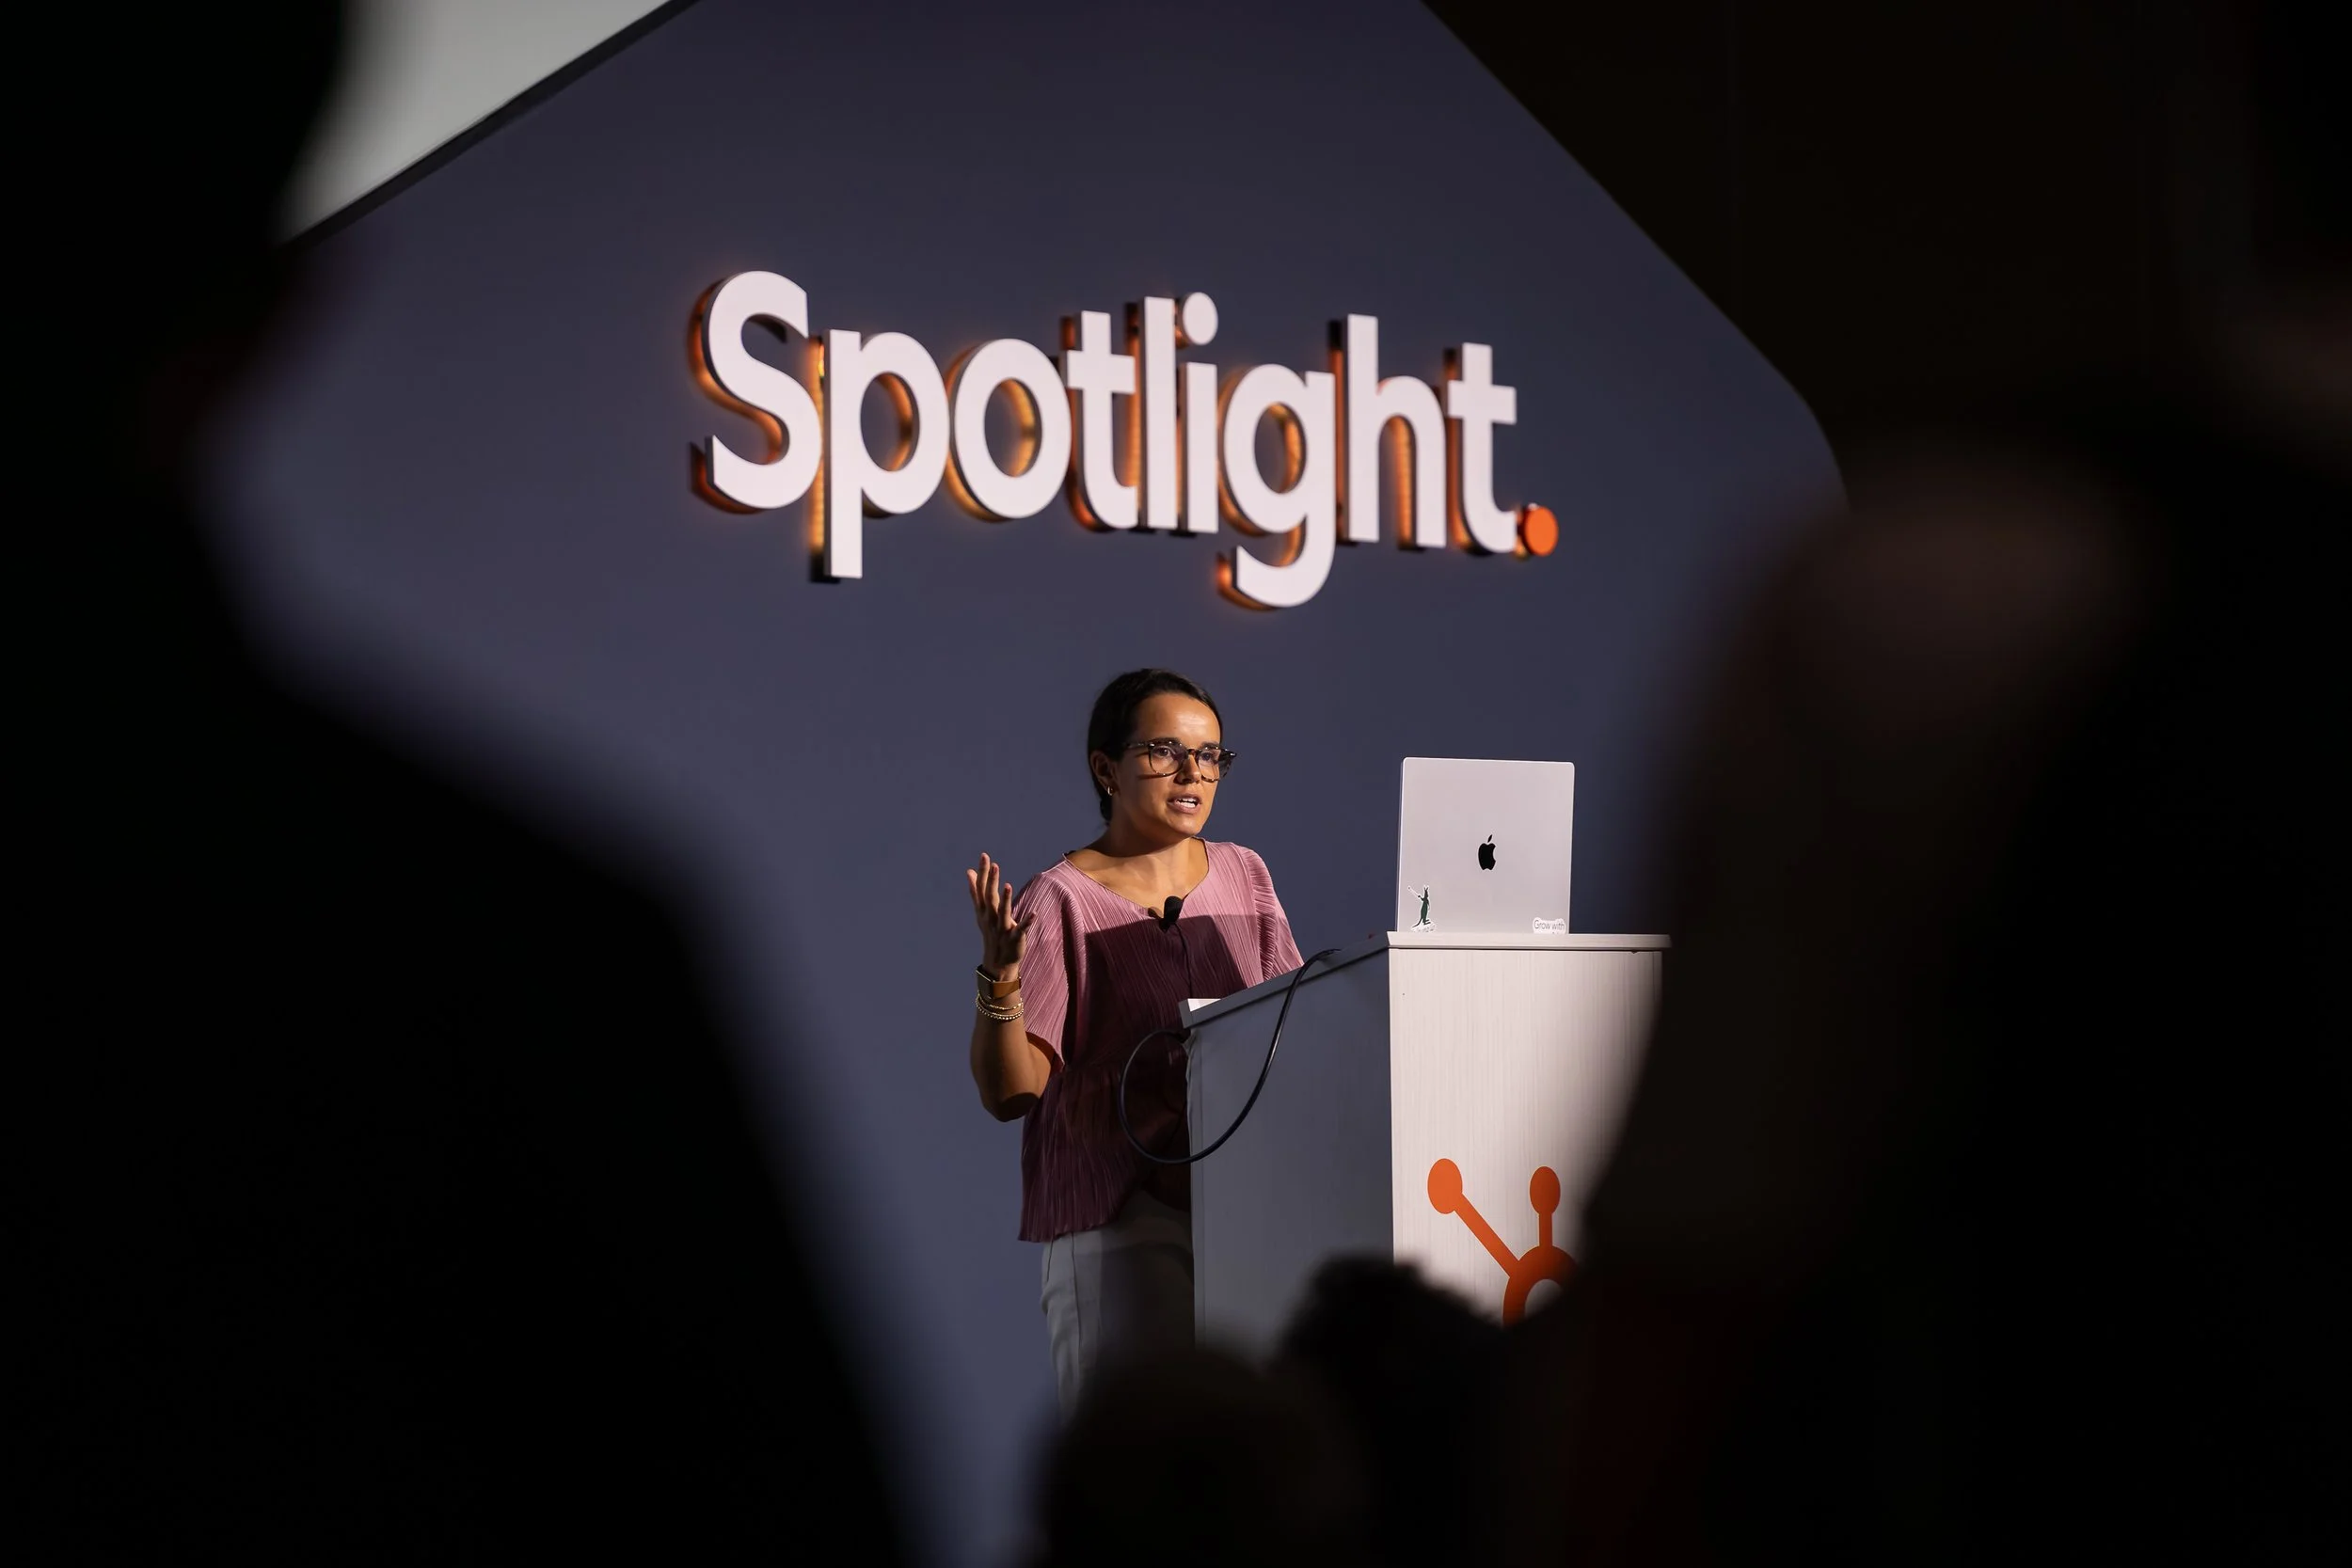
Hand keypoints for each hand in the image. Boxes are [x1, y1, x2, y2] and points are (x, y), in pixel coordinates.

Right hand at [966, 852, 1033, 979]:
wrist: (998, 960)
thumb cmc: (991, 931)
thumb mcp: (982, 910)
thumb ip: (976, 890)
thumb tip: (968, 871)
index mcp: (984, 910)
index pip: (982, 888)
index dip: (983, 872)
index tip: (984, 856)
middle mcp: (991, 918)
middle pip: (990, 897)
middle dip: (992, 881)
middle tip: (994, 864)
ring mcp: (1002, 927)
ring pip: (1003, 912)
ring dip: (1005, 899)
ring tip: (1007, 885)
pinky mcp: (1014, 937)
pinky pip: (1021, 929)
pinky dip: (1027, 922)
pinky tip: (1033, 913)